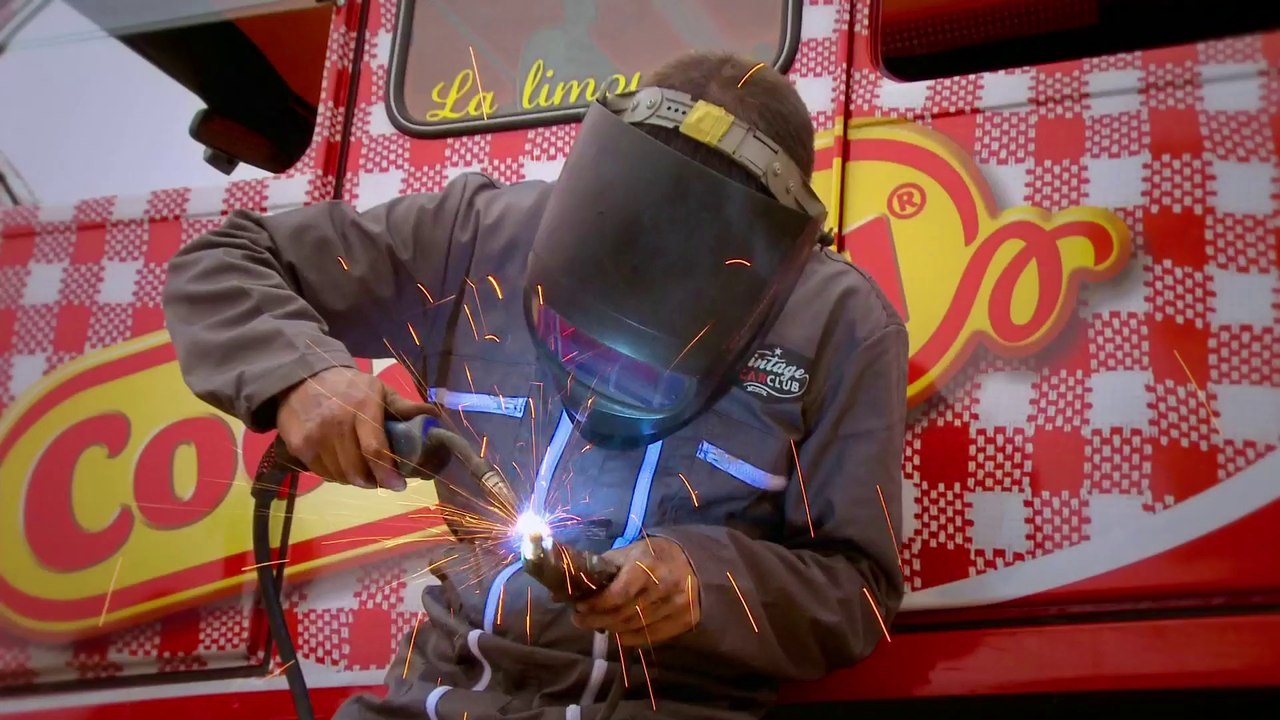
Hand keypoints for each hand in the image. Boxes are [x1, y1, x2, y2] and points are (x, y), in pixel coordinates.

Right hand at [277, 366, 436, 490]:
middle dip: (374, 481)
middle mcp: (336, 423)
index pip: (375, 450)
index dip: (387, 473)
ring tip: (363, 470)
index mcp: (362, 407)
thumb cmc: (348, 387)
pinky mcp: (298, 446)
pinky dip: (336, 475)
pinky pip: (323, 473)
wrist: (300, 378)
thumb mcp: (378, 390)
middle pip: (357, 470)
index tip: (398, 485)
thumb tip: (434, 415)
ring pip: (340, 476)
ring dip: (355, 479)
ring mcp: (314, 436)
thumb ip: (404, 406)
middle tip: (381, 479)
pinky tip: (342, 463)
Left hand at [572, 537, 699, 646]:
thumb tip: (563, 588)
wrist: (692, 562)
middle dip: (596, 620)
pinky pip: (648, 638)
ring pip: (633, 628)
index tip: (578, 607)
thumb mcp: (627, 553)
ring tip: (596, 624)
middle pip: (623, 615)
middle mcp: (664, 587)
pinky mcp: (684, 621)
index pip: (618, 595)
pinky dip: (628, 638)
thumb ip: (600, 569)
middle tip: (579, 620)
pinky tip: (617, 631)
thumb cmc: (652, 556)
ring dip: (610, 629)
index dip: (595, 605)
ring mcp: (676, 606)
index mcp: (647, 565)